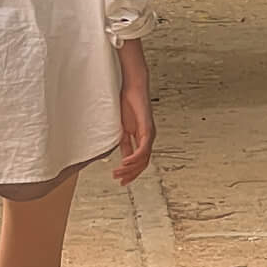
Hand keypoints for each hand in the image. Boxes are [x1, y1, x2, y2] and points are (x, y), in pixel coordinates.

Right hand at [111, 42, 154, 186]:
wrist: (132, 85)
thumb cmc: (126, 101)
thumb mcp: (120, 125)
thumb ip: (121, 139)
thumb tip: (117, 152)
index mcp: (140, 137)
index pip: (138, 160)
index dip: (130, 172)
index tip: (120, 180)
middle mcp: (147, 138)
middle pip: (142, 163)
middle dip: (130, 174)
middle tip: (120, 181)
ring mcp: (149, 134)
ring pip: (143, 159)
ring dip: (130, 168)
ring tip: (118, 173)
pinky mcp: (147, 129)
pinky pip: (143, 148)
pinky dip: (134, 157)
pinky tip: (126, 163)